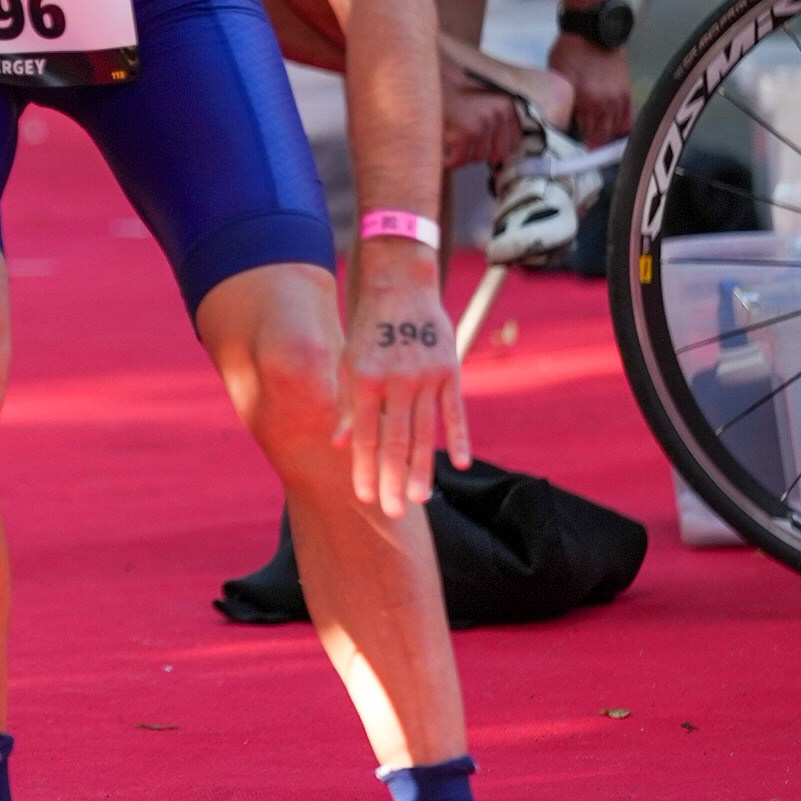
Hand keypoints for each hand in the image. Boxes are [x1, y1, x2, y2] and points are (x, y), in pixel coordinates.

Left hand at [337, 249, 468, 519]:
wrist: (401, 287)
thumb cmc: (369, 330)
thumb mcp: (348, 362)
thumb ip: (347, 405)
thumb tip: (340, 444)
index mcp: (365, 380)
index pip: (365, 435)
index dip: (364, 469)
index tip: (364, 498)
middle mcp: (396, 381)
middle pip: (395, 441)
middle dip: (393, 480)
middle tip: (393, 513)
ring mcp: (426, 376)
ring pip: (425, 432)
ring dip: (422, 468)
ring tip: (419, 499)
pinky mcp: (449, 370)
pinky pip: (454, 411)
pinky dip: (458, 438)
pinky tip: (460, 464)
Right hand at [441, 79, 527, 170]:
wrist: (434, 80)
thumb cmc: (456, 93)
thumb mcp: (485, 102)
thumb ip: (497, 123)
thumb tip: (500, 157)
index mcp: (507, 106)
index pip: (514, 142)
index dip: (499, 150)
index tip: (489, 154)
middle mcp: (499, 114)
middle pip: (497, 154)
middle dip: (480, 155)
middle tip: (467, 151)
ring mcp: (484, 123)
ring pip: (478, 158)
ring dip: (464, 157)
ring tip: (454, 149)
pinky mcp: (468, 131)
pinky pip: (461, 158)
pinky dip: (452, 161)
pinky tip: (447, 158)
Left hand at [548, 31, 631, 149]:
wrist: (592, 31)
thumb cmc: (569, 51)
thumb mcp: (557, 77)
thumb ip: (560, 100)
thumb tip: (558, 121)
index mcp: (581, 99)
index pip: (579, 132)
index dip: (574, 144)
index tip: (570, 151)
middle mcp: (601, 102)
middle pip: (597, 135)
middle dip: (590, 144)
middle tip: (584, 151)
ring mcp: (616, 98)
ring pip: (613, 130)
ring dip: (605, 139)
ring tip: (598, 145)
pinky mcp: (627, 92)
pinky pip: (627, 119)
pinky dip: (620, 129)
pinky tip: (614, 136)